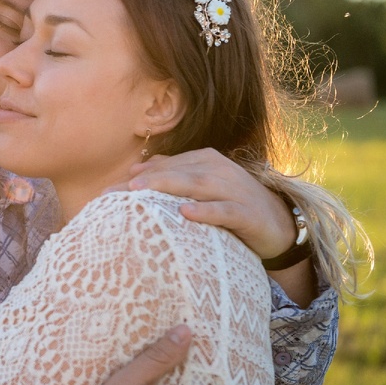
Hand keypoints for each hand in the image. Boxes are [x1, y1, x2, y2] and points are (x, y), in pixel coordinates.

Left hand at [118, 148, 292, 259]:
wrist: (279, 224)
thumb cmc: (230, 204)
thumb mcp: (200, 187)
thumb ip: (172, 174)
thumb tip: (136, 168)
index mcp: (204, 161)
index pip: (165, 166)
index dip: (136, 177)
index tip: (107, 191)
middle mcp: (218, 170)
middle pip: (176, 172)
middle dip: (144, 181)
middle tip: (114, 191)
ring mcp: (234, 190)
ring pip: (197, 184)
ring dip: (167, 187)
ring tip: (139, 193)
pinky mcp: (248, 213)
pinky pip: (225, 210)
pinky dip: (206, 210)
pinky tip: (185, 213)